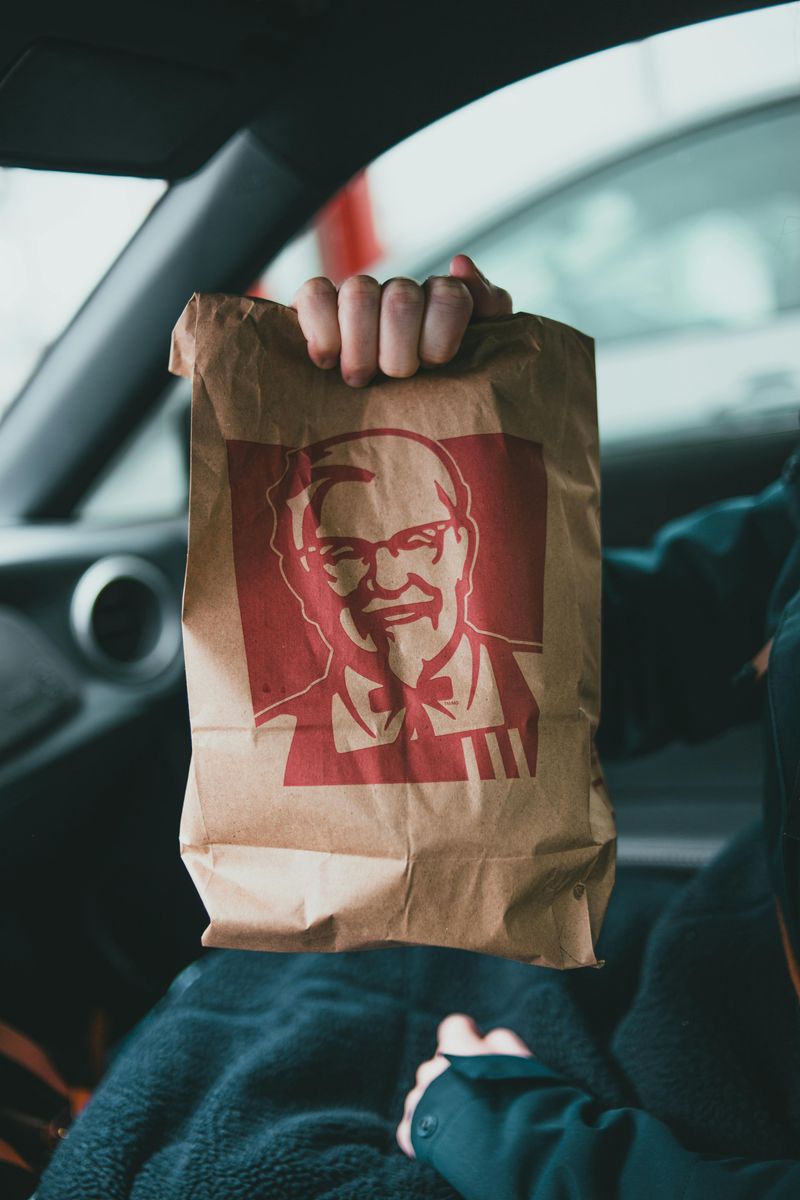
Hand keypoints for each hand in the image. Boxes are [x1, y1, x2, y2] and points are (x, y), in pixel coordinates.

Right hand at [291, 255, 511, 387]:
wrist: (388, 425)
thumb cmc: (441, 391)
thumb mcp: (480, 356)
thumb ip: (490, 307)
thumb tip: (459, 265)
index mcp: (440, 300)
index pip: (448, 295)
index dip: (440, 337)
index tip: (433, 366)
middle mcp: (399, 292)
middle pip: (402, 298)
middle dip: (399, 352)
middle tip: (394, 378)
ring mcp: (357, 297)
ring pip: (359, 293)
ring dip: (360, 347)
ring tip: (359, 380)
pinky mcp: (316, 305)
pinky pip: (315, 294)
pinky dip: (322, 329)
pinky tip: (326, 361)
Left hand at [396, 1012, 532, 1157]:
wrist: (502, 1150)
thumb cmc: (515, 1101)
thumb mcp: (522, 1061)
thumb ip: (502, 1041)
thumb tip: (489, 1038)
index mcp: (456, 1047)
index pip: (455, 1027)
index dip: (468, 1036)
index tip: (480, 1048)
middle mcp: (431, 1069)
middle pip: (437, 1065)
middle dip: (453, 1076)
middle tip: (478, 1098)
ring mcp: (418, 1102)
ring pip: (423, 1096)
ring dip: (439, 1105)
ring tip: (466, 1127)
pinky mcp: (411, 1134)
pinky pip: (412, 1128)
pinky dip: (425, 1135)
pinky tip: (447, 1146)